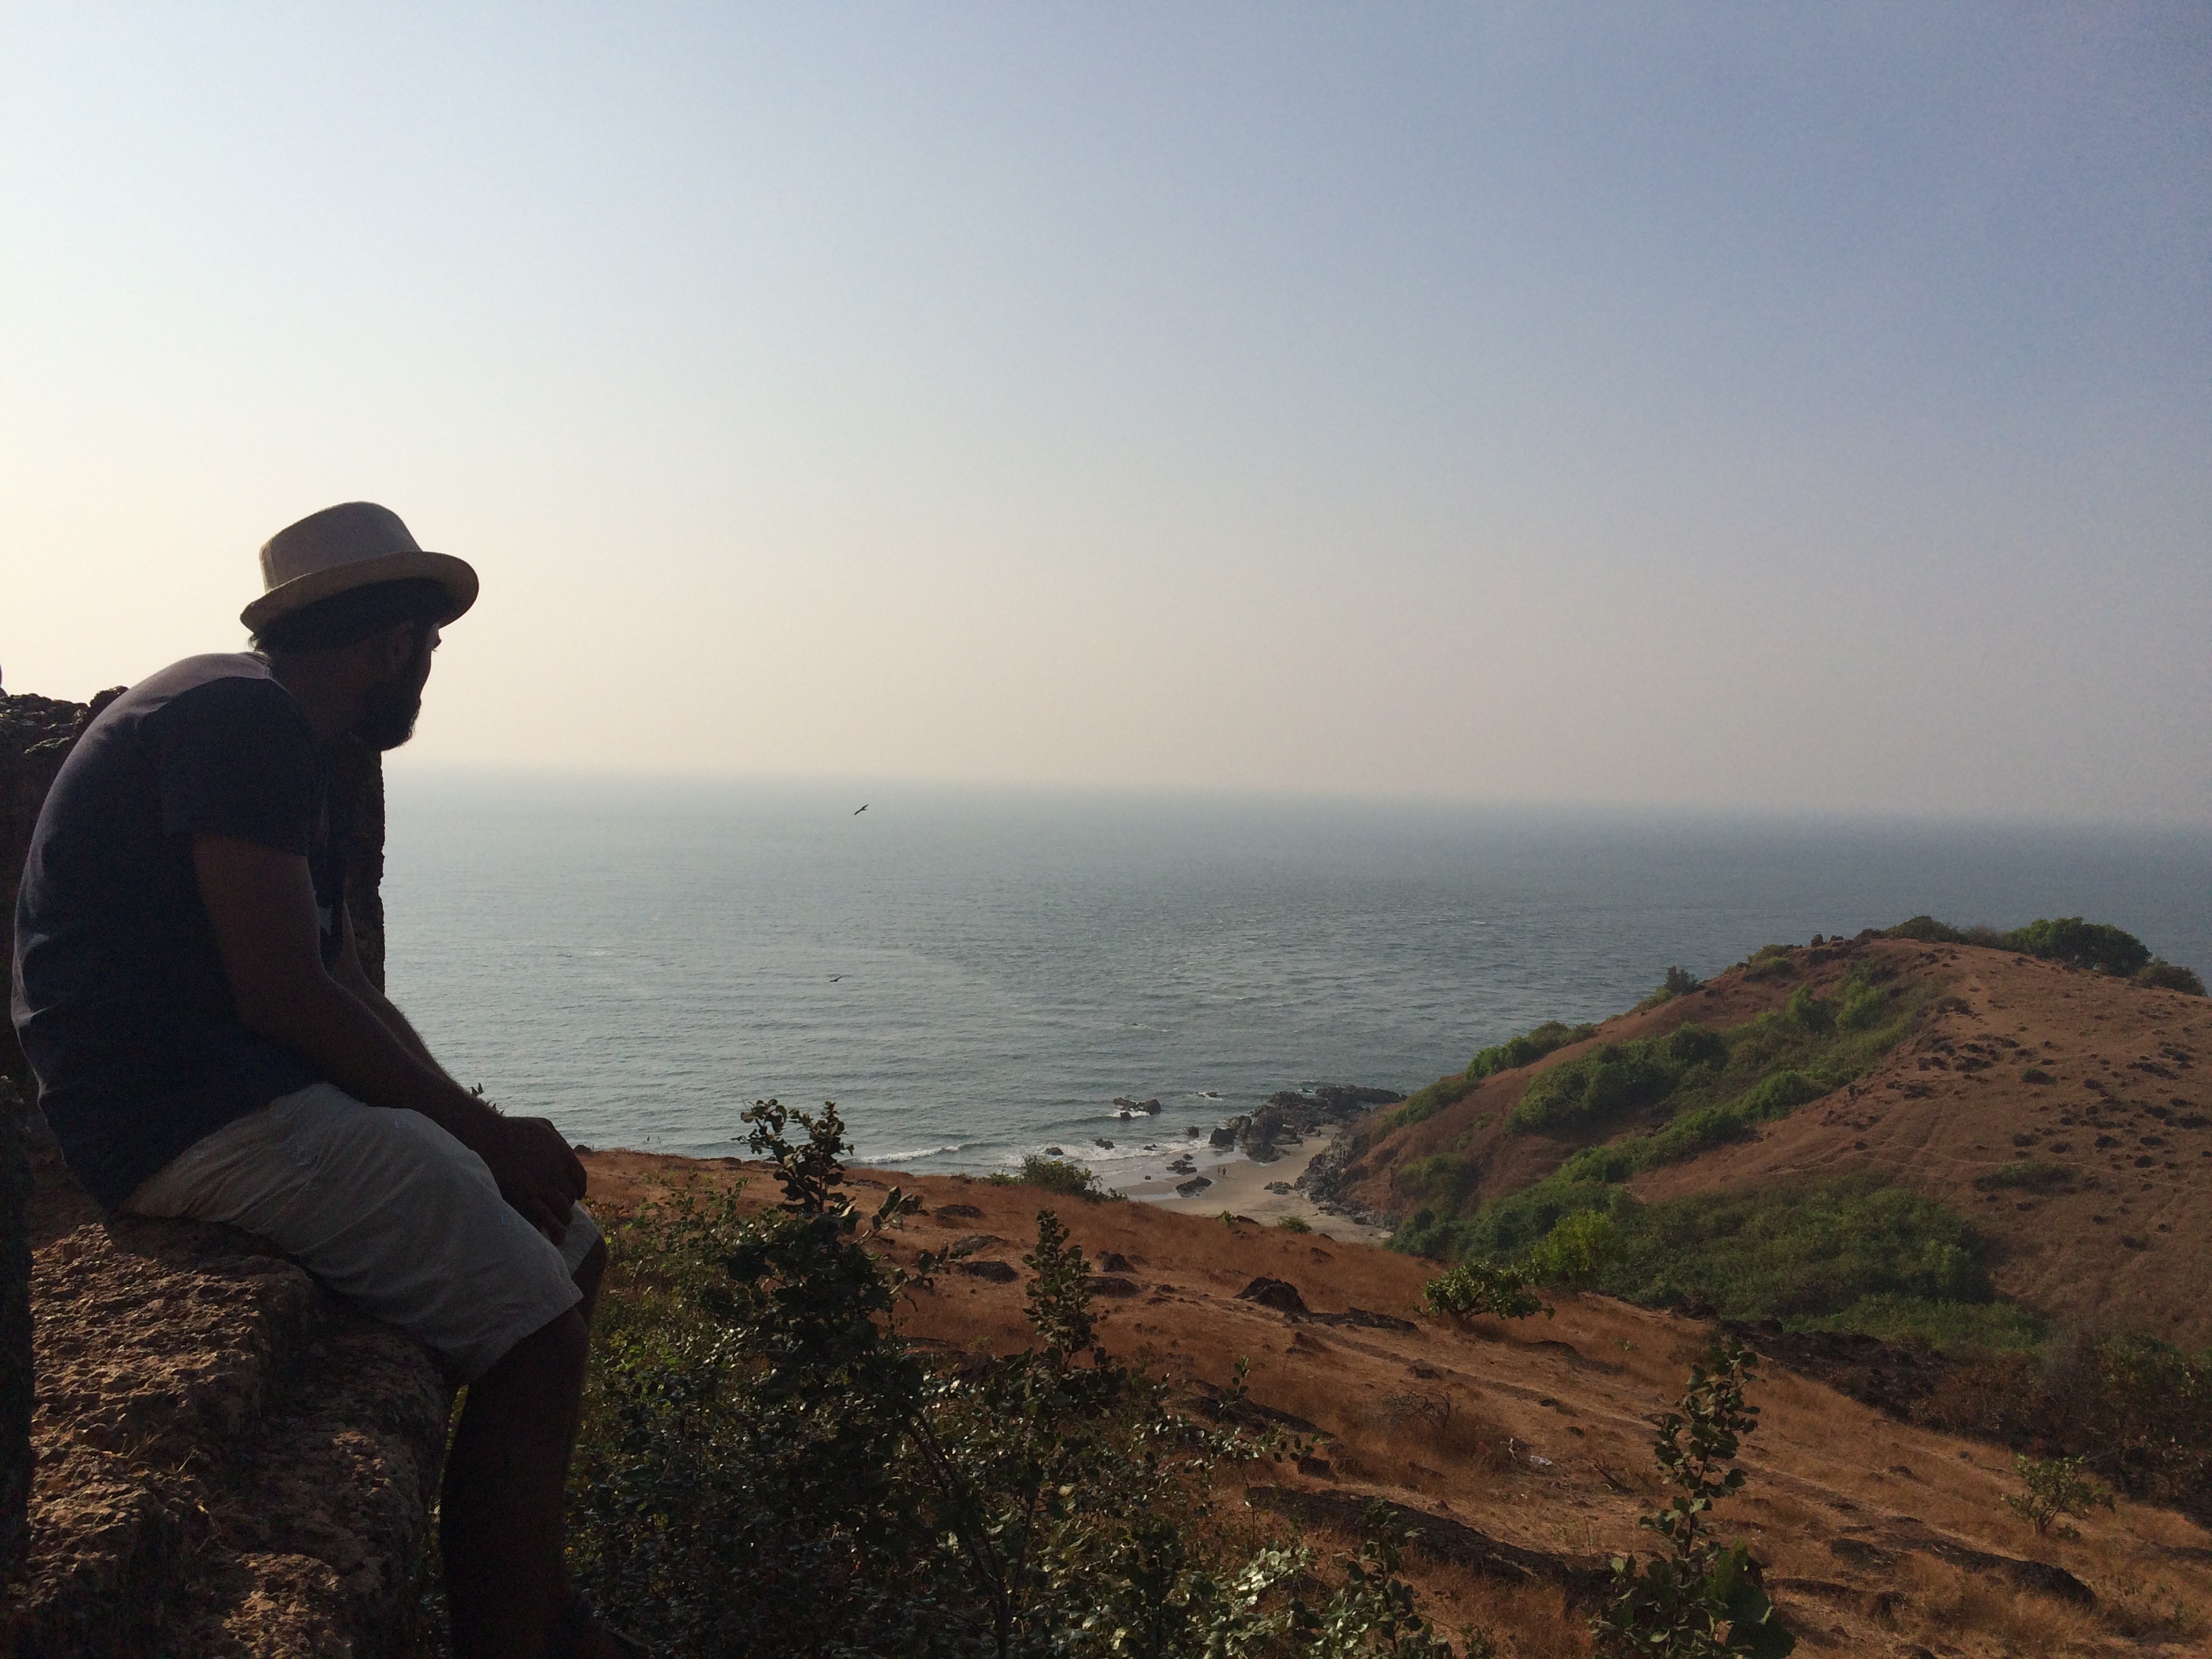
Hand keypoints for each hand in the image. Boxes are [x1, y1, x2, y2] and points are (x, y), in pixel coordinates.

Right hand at [480, 1115, 587, 1241]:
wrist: (489, 1137)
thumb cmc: (513, 1129)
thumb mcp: (543, 1126)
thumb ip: (558, 1139)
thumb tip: (566, 1150)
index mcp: (564, 1155)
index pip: (579, 1179)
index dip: (578, 1191)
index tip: (576, 1197)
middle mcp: (556, 1172)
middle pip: (569, 1197)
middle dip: (567, 1209)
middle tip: (564, 1216)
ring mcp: (541, 1186)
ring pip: (560, 1212)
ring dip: (562, 1224)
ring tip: (560, 1233)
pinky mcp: (524, 1197)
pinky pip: (542, 1218)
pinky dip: (548, 1228)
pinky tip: (546, 1234)